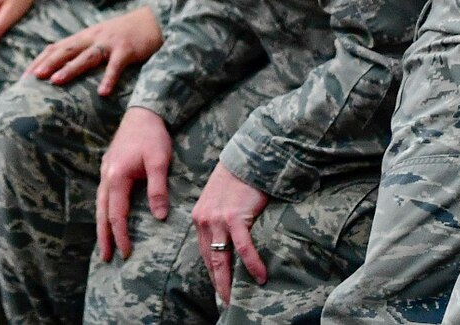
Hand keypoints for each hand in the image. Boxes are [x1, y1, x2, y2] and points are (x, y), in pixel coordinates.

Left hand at [26, 5, 161, 93]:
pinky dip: (109, 78)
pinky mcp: (127, 49)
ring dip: (70, 69)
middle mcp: (93, 38)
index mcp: (84, 36)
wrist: (153, 20)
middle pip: (66, 50)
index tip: (24, 76)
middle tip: (32, 78)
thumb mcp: (100, 38)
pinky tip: (103, 92)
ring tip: (55, 82)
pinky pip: (116, 65)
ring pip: (87, 56)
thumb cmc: (124, 33)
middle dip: (48, 63)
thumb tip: (63, 67)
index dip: (40, 60)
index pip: (56, 47)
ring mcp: (110, 43)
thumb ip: (84, 49)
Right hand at [97, 106, 171, 261]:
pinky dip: (103, 209)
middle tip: (106, 257)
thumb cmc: (152, 136)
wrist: (143, 111)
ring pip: (100, 203)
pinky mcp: (109, 165)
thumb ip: (157, 189)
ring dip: (101, 224)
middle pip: (102, 212)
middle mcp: (107, 175)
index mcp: (117, 177)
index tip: (125, 253)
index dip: (121, 235)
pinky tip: (107, 215)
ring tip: (103, 242)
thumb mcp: (159, 162)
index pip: (117, 214)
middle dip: (104, 236)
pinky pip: (103, 194)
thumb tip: (159, 216)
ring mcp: (105, 170)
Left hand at [192, 161, 270, 302]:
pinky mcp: (235, 217)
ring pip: (221, 258)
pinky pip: (243, 248)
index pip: (203, 252)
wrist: (247, 158)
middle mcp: (205, 220)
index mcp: (200, 218)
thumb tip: (228, 242)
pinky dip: (251, 264)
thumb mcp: (219, 200)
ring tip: (236, 298)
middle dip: (217, 283)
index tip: (218, 287)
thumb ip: (219, 220)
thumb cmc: (236, 180)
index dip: (211, 272)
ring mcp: (219, 219)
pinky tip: (260, 276)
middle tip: (225, 301)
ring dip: (229, 281)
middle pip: (209, 260)